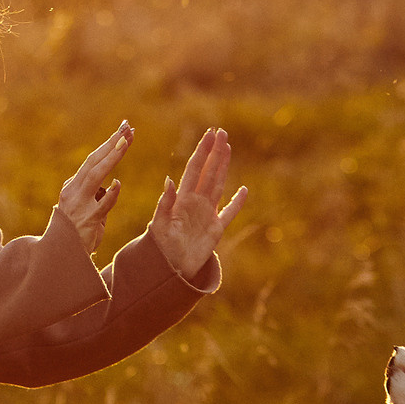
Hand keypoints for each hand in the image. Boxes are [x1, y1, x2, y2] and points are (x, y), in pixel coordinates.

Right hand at [56, 121, 130, 254]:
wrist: (62, 255)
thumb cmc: (76, 232)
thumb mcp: (84, 208)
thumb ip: (94, 195)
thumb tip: (110, 184)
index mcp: (73, 187)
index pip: (93, 160)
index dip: (108, 144)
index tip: (124, 129)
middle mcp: (73, 192)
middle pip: (94, 162)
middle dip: (111, 143)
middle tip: (127, 129)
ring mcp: (79, 205)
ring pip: (95, 176)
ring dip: (111, 158)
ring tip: (125, 142)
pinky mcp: (87, 221)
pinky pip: (101, 205)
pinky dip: (110, 194)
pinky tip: (117, 184)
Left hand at [149, 128, 247, 279]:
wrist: (167, 270)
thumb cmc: (159, 248)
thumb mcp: (159, 225)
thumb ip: (164, 204)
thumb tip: (169, 180)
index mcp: (182, 199)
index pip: (195, 169)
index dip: (203, 151)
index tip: (209, 135)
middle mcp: (195, 203)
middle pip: (208, 172)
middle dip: (215, 153)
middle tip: (221, 133)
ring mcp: (207, 215)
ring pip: (218, 185)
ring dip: (223, 167)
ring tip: (227, 149)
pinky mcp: (215, 230)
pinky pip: (229, 213)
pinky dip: (237, 202)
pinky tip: (244, 190)